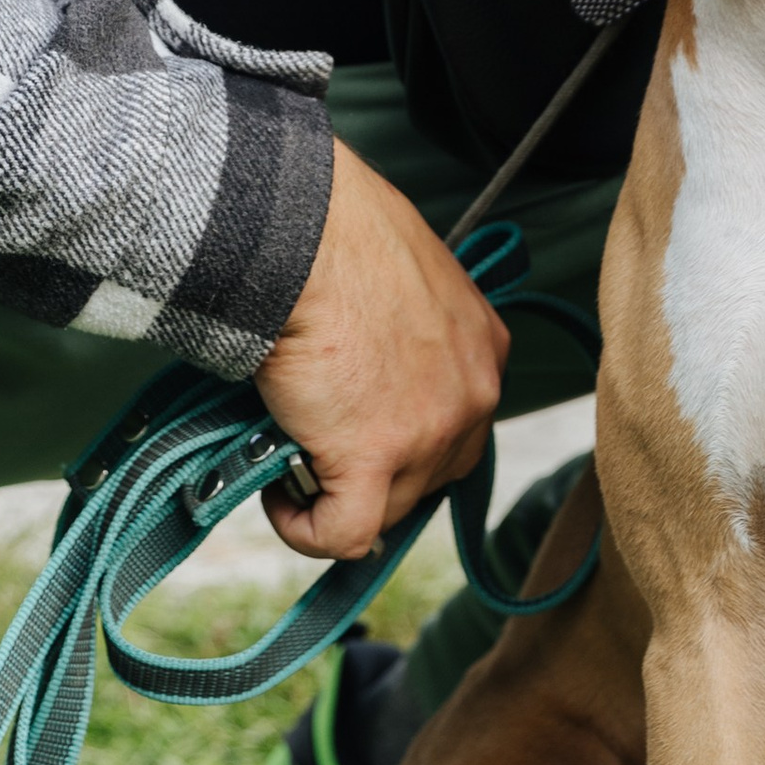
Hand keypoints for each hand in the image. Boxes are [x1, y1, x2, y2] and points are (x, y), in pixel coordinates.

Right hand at [256, 146, 507, 563]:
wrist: (306, 235)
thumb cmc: (336, 231)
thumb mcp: (402, 278)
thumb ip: (402, 331)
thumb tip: (360, 365)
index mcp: (485, 350)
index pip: (458, 428)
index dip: (405, 440)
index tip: (356, 425)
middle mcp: (473, 398)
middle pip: (428, 477)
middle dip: (374, 474)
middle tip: (316, 442)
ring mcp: (429, 434)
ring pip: (384, 509)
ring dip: (333, 496)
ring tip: (285, 457)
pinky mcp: (373, 459)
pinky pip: (344, 533)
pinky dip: (307, 529)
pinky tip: (279, 500)